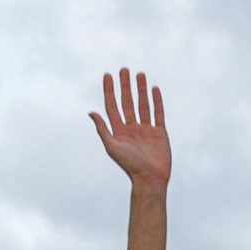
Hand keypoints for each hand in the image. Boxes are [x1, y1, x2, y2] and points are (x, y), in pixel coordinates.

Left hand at [89, 68, 169, 187]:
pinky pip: (158, 113)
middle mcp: (131, 128)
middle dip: (125, 86)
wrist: (150, 179)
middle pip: (127, 102)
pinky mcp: (159, 132)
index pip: (112, 106)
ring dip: (141, 89)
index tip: (108, 75)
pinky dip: (156, 101)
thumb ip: (103, 129)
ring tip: (139, 74)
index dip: (109, 91)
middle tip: (124, 70)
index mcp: (119, 131)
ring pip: (142, 104)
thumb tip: (91, 112)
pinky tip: (154, 89)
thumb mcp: (112, 147)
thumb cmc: (130, 166)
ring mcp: (146, 129)